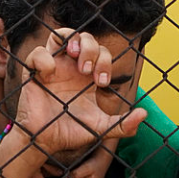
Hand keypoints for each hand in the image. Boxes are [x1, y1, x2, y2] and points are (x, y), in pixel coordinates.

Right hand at [14, 29, 145, 155]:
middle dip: (92, 50)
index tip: (102, 83)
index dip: (105, 62)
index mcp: (88, 78)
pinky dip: (45, 57)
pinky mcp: (34, 73)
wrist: (47, 142)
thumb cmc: (73, 132)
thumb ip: (124, 124)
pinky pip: (38, 52)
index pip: (101, 53)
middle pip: (86, 39)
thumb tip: (144, 114)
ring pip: (62, 35)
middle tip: (89, 72)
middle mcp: (72, 69)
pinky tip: (50, 74)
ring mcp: (54, 68)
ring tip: (75, 58)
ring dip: (73, 41)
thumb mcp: (103, 129)